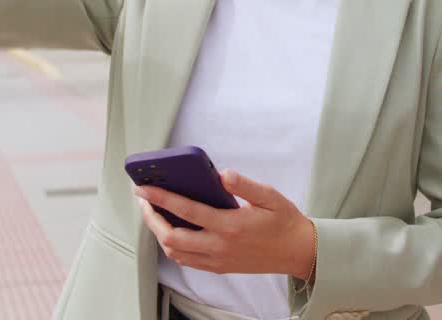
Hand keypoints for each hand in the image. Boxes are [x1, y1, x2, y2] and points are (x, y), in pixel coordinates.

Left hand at [135, 169, 316, 278]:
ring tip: (154, 214)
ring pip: (176, 253)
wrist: (298, 252)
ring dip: (160, 234)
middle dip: (151, 219)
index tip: (143, 188)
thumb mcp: (269, 196)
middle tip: (144, 201)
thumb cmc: (284, 222)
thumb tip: (223, 174)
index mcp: (230, 225)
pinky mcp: (220, 267)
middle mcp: (220, 246)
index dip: (161, 198)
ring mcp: (218, 260)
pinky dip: (173, 247)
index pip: (187, 210)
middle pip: (172, 238)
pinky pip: (187, 261)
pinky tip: (173, 231)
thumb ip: (245, 185)